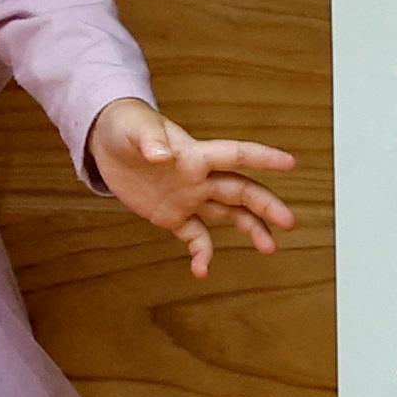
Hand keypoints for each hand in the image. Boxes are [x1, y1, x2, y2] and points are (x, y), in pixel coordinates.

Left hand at [90, 100, 298, 277]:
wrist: (106, 141)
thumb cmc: (126, 125)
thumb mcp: (134, 127)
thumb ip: (149, 140)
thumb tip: (161, 155)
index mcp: (194, 154)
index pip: (235, 155)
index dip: (262, 158)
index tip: (291, 164)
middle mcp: (198, 177)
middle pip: (241, 190)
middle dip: (266, 205)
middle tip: (288, 222)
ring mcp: (188, 197)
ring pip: (229, 214)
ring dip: (251, 229)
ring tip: (270, 247)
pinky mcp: (171, 215)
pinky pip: (194, 237)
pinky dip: (202, 253)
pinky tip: (202, 270)